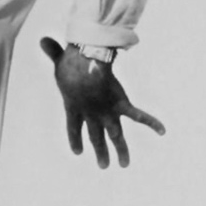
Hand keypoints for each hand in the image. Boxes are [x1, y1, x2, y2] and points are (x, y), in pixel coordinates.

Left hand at [39, 38, 165, 167]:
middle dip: (100, 152)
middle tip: (104, 166)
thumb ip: (53, 52)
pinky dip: (151, 122)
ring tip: (124, 165)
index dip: (75, 139)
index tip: (77, 152)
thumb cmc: (70, 63)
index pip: (73, 127)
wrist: (84, 64)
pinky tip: (162, 131)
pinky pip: (138, 115)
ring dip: (120, 151)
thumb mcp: (60, 59)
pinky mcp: (120, 104)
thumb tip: (42, 40)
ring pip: (115, 136)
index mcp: (73, 107)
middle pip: (96, 138)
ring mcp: (106, 112)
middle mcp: (91, 114)